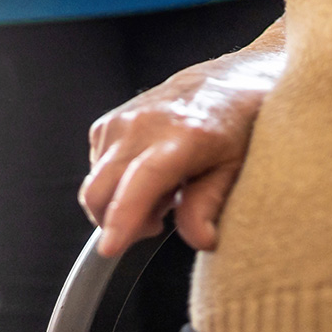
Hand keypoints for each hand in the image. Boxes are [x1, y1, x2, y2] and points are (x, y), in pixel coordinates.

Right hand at [80, 26, 285, 256]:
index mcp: (183, 136)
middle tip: (157, 223)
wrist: (224, 84)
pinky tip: (146, 176)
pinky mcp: (108, 123)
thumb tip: (198, 239)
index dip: (123, 216)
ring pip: (96, 184)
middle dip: (116, 224)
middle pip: (102, 188)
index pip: (142, 180)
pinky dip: (114, 184)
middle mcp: (145, 124)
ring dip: (118, 204)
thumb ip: (210, 205)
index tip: (110, 247)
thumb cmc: (236, 129)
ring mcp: (122, 120)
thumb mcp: (235, 170)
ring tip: (162, 193)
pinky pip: (96, 170)